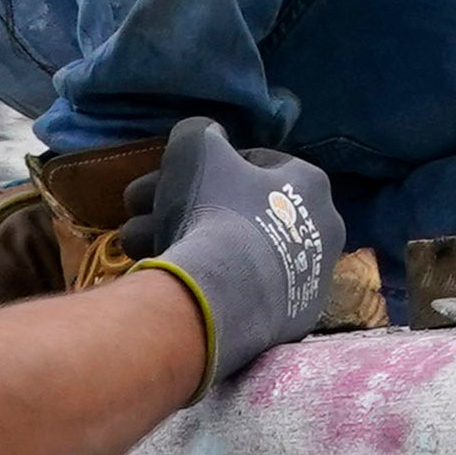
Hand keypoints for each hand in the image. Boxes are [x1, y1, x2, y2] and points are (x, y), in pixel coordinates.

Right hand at [119, 117, 346, 389]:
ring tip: (135, 248)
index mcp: (311, 184)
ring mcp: (306, 278)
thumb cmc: (216, 212)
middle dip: (184, 208)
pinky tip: (172, 281)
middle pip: (240, 211)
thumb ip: (201, 134)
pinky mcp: (288, 320)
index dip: (206, 167)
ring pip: (235, 251)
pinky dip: (210, 283)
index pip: (254, 164)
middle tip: (142, 215)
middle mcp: (320, 229)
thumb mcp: (197, 149)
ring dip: (185, 242)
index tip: (170, 179)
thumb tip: (206, 137)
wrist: (221, 297)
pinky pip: (241, 291)